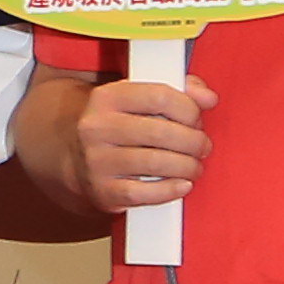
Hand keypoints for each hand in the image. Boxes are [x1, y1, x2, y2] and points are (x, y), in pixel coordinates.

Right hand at [74, 68, 214, 217]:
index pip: (160, 97)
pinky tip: (182, 184)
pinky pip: (144, 193)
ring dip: (187, 167)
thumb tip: (208, 98)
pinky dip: (171, 190)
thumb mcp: (141, 98)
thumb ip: (180, 90)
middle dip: (194, 142)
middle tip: (201, 147)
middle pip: (162, 133)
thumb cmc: (120, 125)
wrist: (76, 156)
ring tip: (193, 166)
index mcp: (107, 97)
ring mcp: (96, 160)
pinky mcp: (102, 190)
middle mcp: (97, 127)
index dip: (189, 109)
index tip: (196, 119)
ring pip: (156, 163)